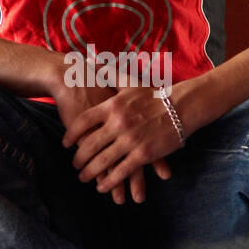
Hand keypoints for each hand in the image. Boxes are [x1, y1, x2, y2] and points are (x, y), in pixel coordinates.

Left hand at [58, 84, 178, 203]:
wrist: (183, 106)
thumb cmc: (155, 95)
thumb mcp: (130, 82)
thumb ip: (109, 74)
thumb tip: (91, 61)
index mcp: (112, 106)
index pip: (83, 122)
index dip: (71, 134)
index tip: (66, 143)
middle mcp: (118, 123)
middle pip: (89, 145)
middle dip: (79, 158)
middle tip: (74, 165)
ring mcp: (130, 140)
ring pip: (102, 161)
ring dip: (90, 172)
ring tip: (84, 177)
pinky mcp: (143, 154)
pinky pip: (121, 172)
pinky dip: (109, 182)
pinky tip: (102, 187)